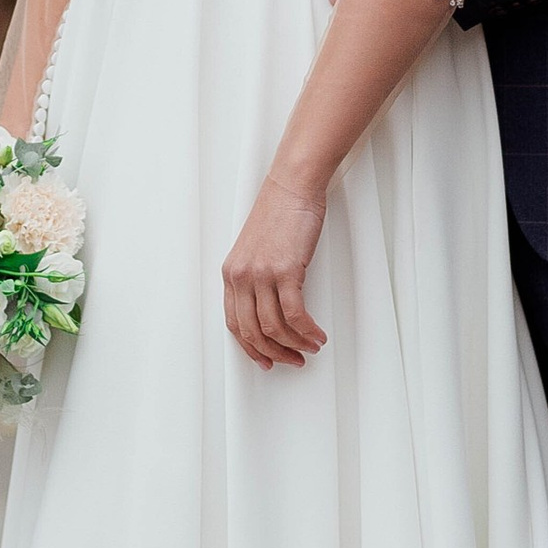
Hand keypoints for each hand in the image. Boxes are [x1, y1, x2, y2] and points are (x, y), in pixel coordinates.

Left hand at [222, 168, 329, 367]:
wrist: (292, 186)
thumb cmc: (279, 213)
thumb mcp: (255, 250)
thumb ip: (254, 279)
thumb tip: (269, 311)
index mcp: (230, 273)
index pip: (234, 323)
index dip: (250, 348)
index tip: (266, 360)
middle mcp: (241, 277)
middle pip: (253, 331)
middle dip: (274, 352)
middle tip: (293, 360)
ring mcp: (262, 274)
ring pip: (275, 327)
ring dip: (295, 344)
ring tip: (311, 347)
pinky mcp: (285, 270)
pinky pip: (295, 314)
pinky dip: (307, 331)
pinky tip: (317, 335)